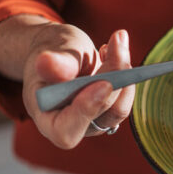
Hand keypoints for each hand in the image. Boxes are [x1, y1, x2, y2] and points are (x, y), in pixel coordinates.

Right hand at [18, 23, 134, 148]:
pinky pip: (126, 96)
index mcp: (46, 119)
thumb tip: (47, 63)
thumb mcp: (49, 52)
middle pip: (103, 116)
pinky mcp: (110, 110)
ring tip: (115, 43)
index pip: (66, 130)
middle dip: (114, 79)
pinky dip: (126, 72)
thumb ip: (55, 63)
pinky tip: (115, 50)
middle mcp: (73, 126)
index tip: (103, 83)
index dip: (86, 110)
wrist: (57, 51)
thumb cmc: (49, 54)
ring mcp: (94, 121)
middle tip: (116, 44)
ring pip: (120, 107)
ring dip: (124, 72)